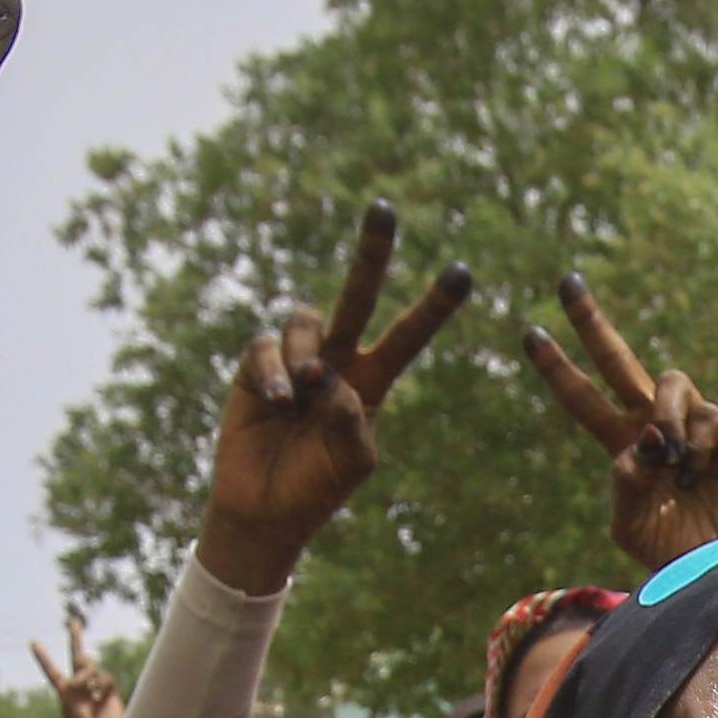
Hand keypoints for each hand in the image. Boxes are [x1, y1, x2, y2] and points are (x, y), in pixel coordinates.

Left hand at [29, 618, 124, 717]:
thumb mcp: (71, 707)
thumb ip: (74, 686)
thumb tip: (84, 671)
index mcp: (64, 691)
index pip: (51, 670)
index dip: (42, 656)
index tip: (33, 641)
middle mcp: (80, 685)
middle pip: (76, 657)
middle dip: (75, 639)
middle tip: (74, 622)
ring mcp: (95, 686)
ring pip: (90, 664)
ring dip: (87, 672)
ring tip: (89, 687)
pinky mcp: (110, 690)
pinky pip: (105, 676)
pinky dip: (102, 684)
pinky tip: (101, 696)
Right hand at [193, 203, 473, 592]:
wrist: (267, 508)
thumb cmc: (317, 487)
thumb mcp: (352, 462)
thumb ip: (352, 421)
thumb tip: (330, 380)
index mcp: (373, 380)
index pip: (408, 335)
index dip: (432, 305)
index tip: (461, 271)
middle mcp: (338, 358)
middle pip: (359, 295)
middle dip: (371, 253)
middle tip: (385, 209)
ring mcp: (296, 358)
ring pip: (307, 321)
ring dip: (306, 355)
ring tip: (302, 397)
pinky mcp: (255, 366)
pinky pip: (266, 347)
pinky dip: (272, 371)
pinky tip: (277, 401)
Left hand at [524, 274, 717, 569]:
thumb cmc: (680, 558)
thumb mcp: (631, 526)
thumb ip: (622, 483)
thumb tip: (642, 437)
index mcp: (627, 449)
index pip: (585, 399)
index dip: (559, 369)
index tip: (532, 334)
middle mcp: (658, 428)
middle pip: (619, 361)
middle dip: (591, 322)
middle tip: (566, 282)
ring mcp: (696, 426)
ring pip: (668, 382)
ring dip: (661, 417)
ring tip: (668, 462)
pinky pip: (702, 418)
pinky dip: (693, 450)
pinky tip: (698, 480)